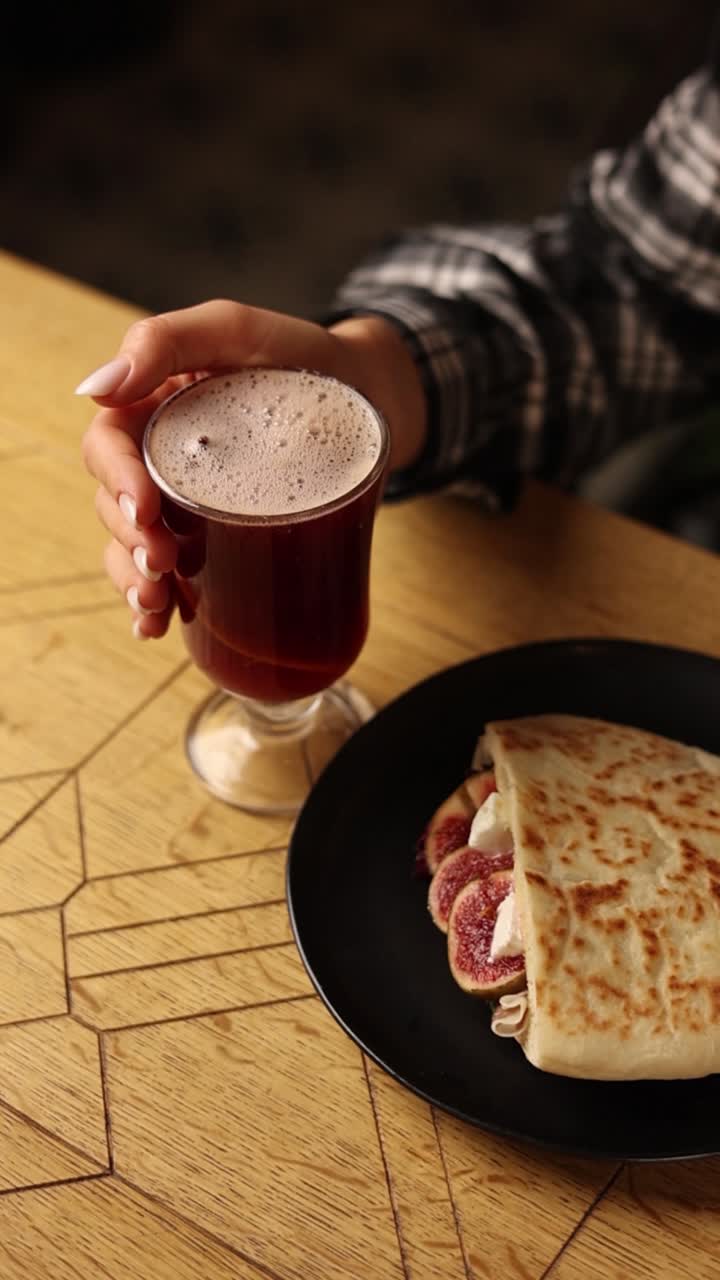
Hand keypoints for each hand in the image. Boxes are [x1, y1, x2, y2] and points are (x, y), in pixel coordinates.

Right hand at [80, 300, 426, 637]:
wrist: (371, 393)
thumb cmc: (304, 354)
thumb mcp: (237, 329)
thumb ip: (167, 341)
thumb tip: (95, 391)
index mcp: (154, 405)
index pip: (108, 445)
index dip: (115, 481)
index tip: (146, 511)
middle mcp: (163, 455)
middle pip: (115, 503)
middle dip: (128, 542)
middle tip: (163, 564)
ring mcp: (190, 499)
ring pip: (135, 545)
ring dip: (134, 581)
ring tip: (156, 607)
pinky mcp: (220, 533)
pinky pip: (176, 572)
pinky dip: (157, 604)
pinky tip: (157, 626)